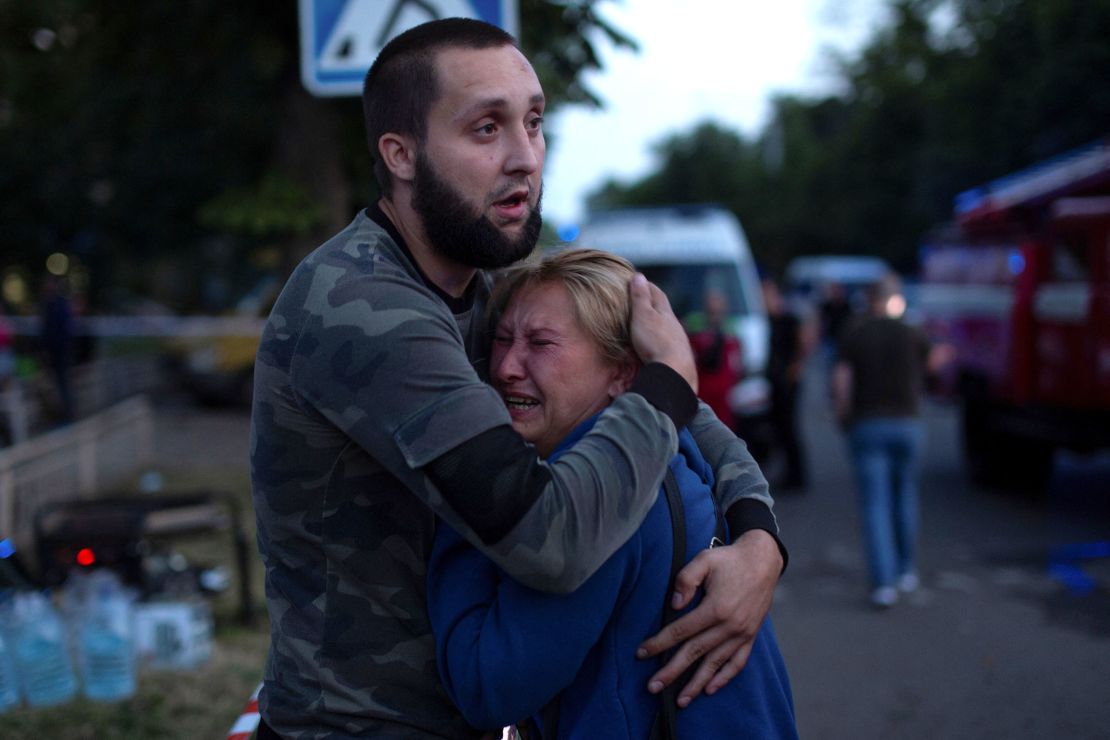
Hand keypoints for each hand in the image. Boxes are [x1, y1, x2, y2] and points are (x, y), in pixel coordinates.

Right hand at [629, 273, 696, 392]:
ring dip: (659, 323)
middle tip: (644, 299)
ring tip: (650, 323)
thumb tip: (638, 276)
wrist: (674, 371)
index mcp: (666, 313)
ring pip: (668, 327)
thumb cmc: (655, 341)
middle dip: (655, 303)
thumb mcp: (643, 315)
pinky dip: (662, 339)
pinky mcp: (678, 357)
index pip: (657, 294)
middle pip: (664, 310)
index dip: (648, 286)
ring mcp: (678, 342)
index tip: (639, 280)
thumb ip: (640, 298)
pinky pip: (669, 343)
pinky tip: (659, 345)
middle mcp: (675, 325)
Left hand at [636, 529, 781, 706]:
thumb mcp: (704, 560)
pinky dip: (724, 678)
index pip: (681, 631)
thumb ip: (686, 580)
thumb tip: (674, 605)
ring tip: (680, 700)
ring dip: (696, 684)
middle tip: (653, 686)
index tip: (642, 652)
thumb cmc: (730, 559)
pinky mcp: (750, 636)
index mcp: (716, 608)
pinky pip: (737, 663)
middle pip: (695, 653)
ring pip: (715, 664)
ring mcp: (742, 634)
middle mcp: (730, 626)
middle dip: (672, 671)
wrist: (763, 560)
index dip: (660, 643)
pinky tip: (710, 688)